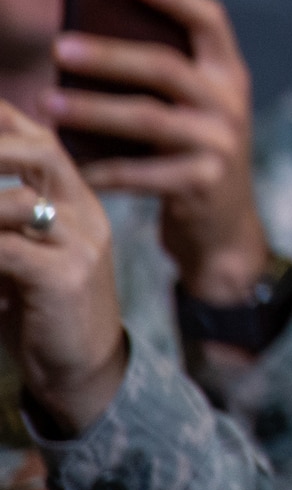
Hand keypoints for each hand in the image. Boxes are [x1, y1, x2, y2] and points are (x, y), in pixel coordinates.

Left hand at [0, 104, 125, 436]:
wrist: (85, 372)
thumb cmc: (43, 312)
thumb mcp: (23, 255)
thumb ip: (4, 223)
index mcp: (79, 201)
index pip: (45, 141)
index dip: (6, 117)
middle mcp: (86, 212)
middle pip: (41, 152)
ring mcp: (80, 242)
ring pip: (16, 197)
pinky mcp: (64, 276)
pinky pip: (7, 248)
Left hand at [46, 0, 268, 304]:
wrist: (225, 227)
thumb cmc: (192, 155)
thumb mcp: (194, 110)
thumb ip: (164, 78)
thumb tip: (90, 40)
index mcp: (230, 74)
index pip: (211, 20)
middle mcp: (230, 103)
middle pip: (166, 67)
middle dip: (109, 55)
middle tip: (58, 47)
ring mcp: (221, 144)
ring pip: (147, 119)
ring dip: (92, 110)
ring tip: (47, 102)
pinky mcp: (203, 184)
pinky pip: (140, 173)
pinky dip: (100, 169)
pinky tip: (68, 166)